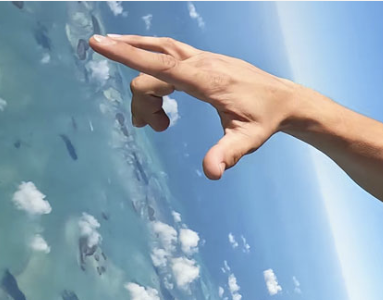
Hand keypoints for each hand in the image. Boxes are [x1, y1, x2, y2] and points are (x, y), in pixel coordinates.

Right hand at [88, 34, 297, 179]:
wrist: (285, 99)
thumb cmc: (265, 120)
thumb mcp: (249, 140)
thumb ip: (228, 154)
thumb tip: (212, 173)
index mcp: (205, 79)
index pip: (159, 65)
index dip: (126, 55)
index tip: (97, 43)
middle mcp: (200, 62)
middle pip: (151, 69)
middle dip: (144, 100)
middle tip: (158, 129)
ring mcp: (201, 56)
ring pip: (157, 51)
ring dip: (142, 74)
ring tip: (156, 118)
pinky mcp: (203, 58)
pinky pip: (167, 52)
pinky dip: (151, 60)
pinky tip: (154, 81)